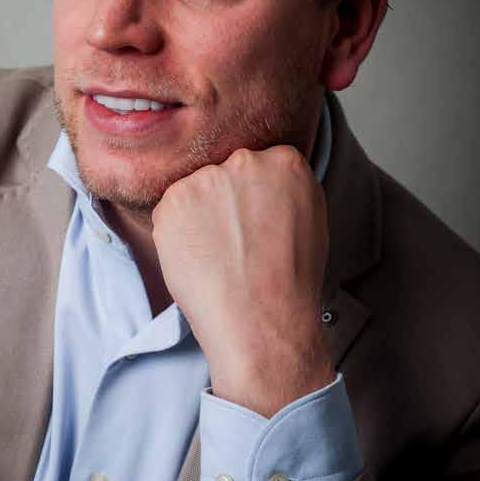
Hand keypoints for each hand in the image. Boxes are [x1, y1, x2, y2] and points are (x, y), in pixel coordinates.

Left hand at [151, 145, 334, 417]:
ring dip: (198, 216)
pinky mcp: (173, 200)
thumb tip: (265, 186)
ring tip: (218, 254)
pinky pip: (170, 211)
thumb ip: (285, 191)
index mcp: (285, 162)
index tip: (253, 220)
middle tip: (234, 240)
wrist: (260, 319)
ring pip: (194, 191)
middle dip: (225, 202)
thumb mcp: (309, 221)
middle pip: (225, 173)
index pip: (260, 165)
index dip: (253, 197)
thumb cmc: (289, 282)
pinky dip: (177, 232)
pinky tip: (198, 257)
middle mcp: (244, 161)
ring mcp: (206, 178)